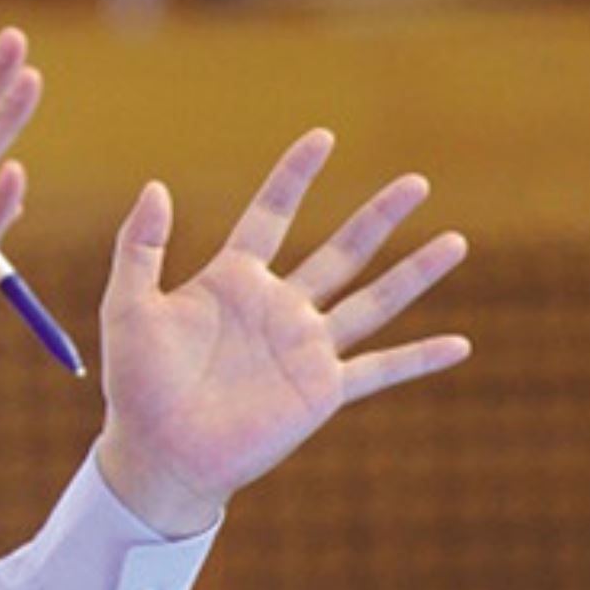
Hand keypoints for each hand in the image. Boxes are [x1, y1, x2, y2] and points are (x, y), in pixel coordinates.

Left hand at [95, 130, 471, 536]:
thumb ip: (139, 245)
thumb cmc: (137, 382)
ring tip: (456, 240)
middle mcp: (278, 307)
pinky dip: (420, 358)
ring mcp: (304, 348)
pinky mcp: (320, 391)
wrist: (158, 452)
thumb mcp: (128, 304)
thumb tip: (156, 185)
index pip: (271, 214)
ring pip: (372, 299)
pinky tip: (461, 345)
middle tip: (417, 181)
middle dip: (378, 216)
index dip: (295, 176)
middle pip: (340, 250)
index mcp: (233, 280)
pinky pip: (380, 369)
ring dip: (414, 272)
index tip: (323, 137)